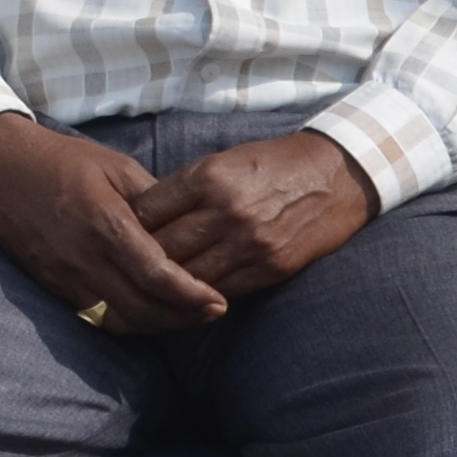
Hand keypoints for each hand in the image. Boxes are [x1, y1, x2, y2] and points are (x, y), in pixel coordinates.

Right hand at [0, 113, 226, 333]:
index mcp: (105, 224)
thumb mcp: (118, 167)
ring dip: (156, 325)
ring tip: (187, 317)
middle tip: (212, 313)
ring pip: (117, 320)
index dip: (191, 295)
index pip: (157, 276)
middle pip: (141, 308)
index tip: (219, 301)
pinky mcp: (51, 284)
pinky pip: (93, 316)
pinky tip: (149, 314)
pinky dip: (126, 321)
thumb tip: (195, 226)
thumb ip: (157, 201)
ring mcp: (63, 276)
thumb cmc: (63, 161)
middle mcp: (83, 258)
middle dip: (182, 318)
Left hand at [130, 130, 379, 299]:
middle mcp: (227, 211)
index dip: (127, 226)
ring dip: (167, 285)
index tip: (119, 235)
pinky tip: (188, 294)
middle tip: (125, 269)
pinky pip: (221, 291)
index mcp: (209, 177)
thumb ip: (185, 189)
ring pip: (187, 277)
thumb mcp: (225, 161)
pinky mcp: (270, 267)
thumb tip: (143, 219)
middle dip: (139, 261)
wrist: (338, 175)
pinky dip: (200, 295)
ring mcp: (249, 242)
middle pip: (161, 249)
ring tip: (151, 288)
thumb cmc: (274, 164)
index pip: (147, 211)